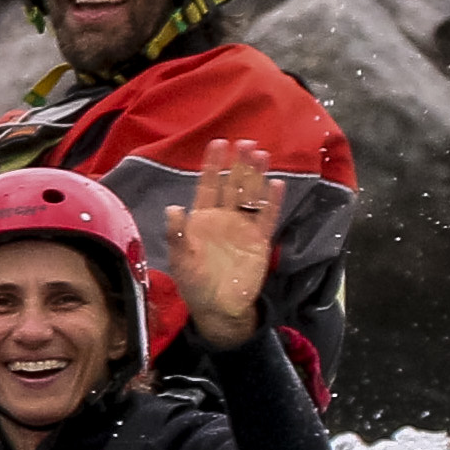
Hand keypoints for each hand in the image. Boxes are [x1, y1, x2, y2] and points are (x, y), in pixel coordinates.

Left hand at [158, 139, 281, 349]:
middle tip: (245, 142)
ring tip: (261, 153)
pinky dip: (272, 201)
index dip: (212, 165)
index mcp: (202, 219)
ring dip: (256, 175)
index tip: (218, 143)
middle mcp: (224, 218)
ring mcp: (243, 227)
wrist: (219, 308)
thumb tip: (173, 208)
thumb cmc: (195, 283)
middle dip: (238, 163)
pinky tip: (276, 184)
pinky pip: (267, 217)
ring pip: (251, 195)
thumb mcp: (181, 260)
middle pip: (233, 185)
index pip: (208, 186)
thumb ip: (177, 234)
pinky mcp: (259, 240)